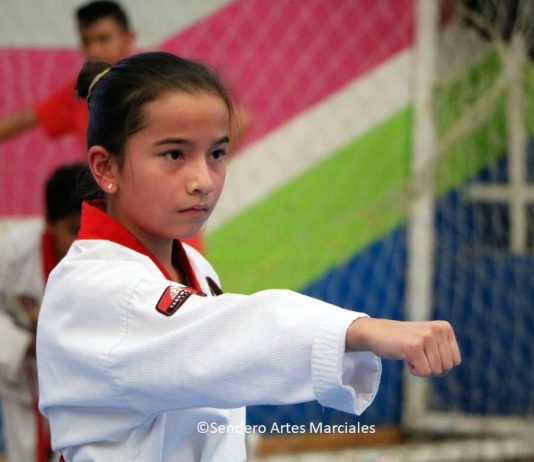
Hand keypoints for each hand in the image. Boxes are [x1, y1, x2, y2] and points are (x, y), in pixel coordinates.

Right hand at [346, 318, 460, 376]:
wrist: (376, 332)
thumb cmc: (403, 340)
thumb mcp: (429, 339)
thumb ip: (444, 350)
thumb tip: (452, 366)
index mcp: (444, 328)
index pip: (455, 361)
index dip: (439, 364)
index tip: (424, 352)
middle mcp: (437, 330)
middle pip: (446, 368)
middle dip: (430, 367)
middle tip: (415, 354)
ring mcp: (426, 338)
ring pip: (435, 371)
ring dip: (421, 368)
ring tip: (409, 353)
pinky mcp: (414, 347)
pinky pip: (423, 373)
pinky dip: (413, 370)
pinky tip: (404, 356)